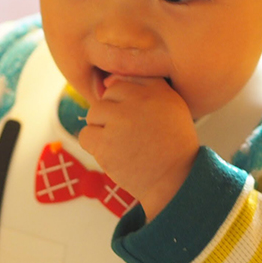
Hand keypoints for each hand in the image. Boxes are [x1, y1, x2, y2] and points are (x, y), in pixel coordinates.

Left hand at [79, 76, 199, 220]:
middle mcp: (137, 101)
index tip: (134, 122)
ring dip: (102, 130)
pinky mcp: (105, 144)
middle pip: (104, 99)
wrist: (175, 181)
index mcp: (154, 89)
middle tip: (129, 136)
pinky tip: (112, 154)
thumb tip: (106, 81)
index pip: (120, 85)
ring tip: (122, 145)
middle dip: (111, 117)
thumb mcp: (170, 105)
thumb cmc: (172, 144)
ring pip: (93, 115)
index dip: (123, 105)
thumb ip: (143, 85)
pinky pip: (85, 135)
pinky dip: (94, 146)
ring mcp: (119, 121)